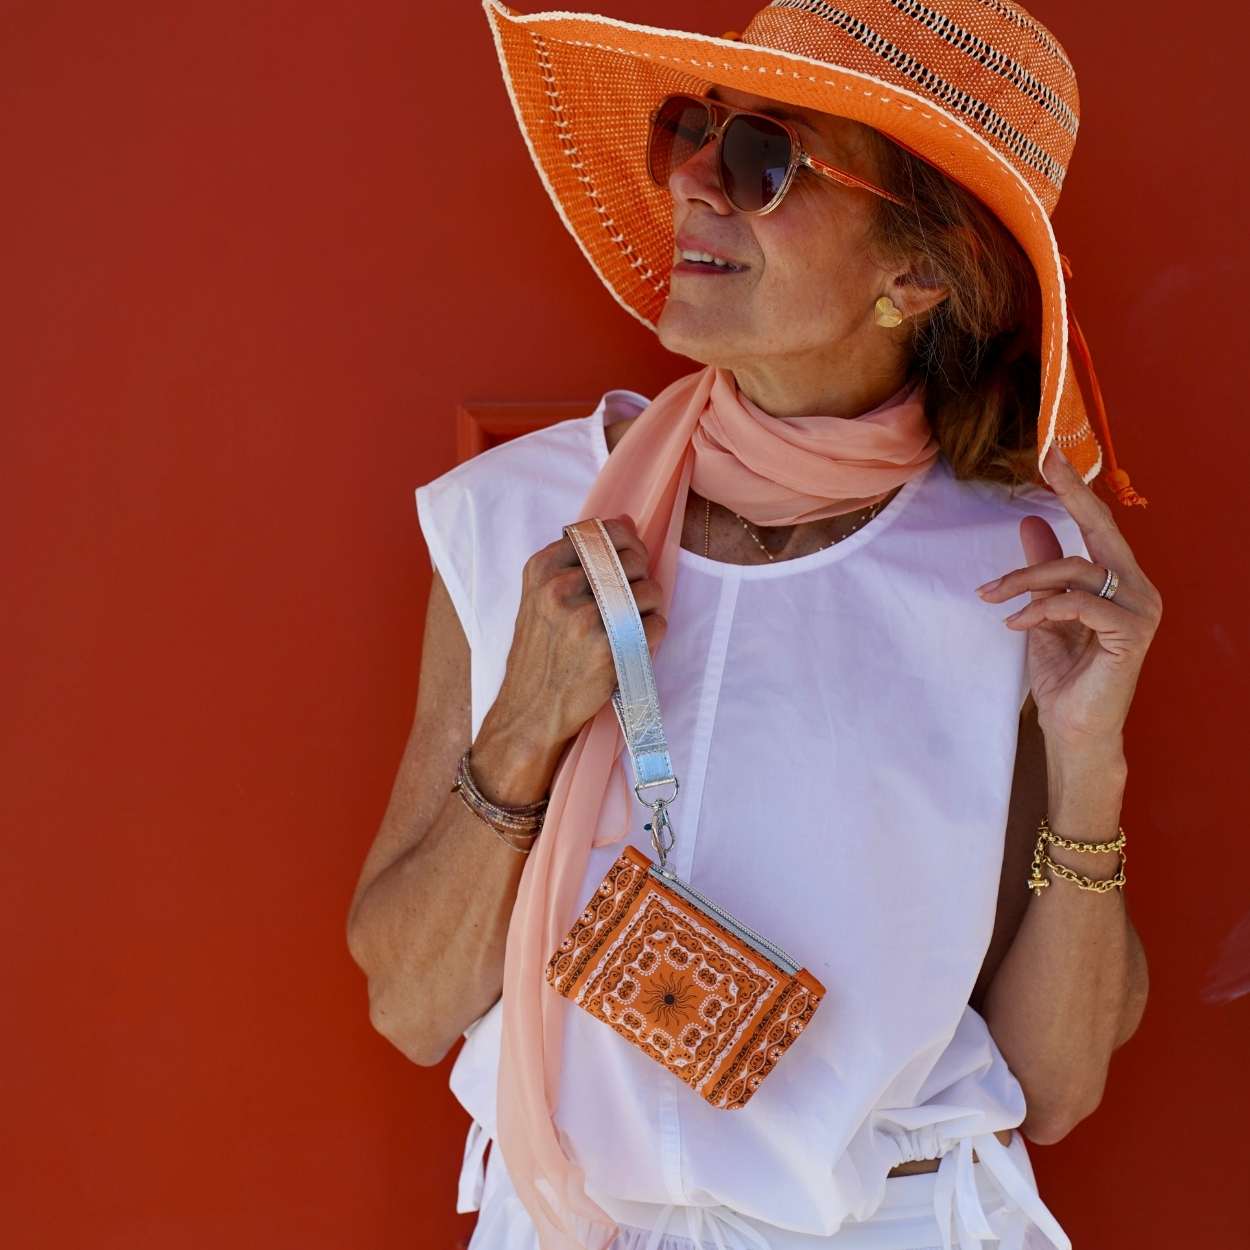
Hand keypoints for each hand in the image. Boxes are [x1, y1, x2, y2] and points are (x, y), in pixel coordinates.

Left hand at [974, 444, 1162, 750]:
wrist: (1074, 731)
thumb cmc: (1065, 677)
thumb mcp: (1045, 613)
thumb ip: (1042, 570)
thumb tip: (1029, 521)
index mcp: (1122, 582)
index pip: (1100, 528)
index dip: (1077, 492)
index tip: (1052, 458)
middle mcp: (1140, 590)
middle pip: (1098, 534)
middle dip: (1070, 497)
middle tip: (1044, 468)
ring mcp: (1141, 610)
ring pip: (1076, 571)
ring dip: (1025, 581)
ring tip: (993, 598)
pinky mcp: (1131, 633)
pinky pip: (1078, 603)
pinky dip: (1041, 609)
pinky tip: (1017, 624)